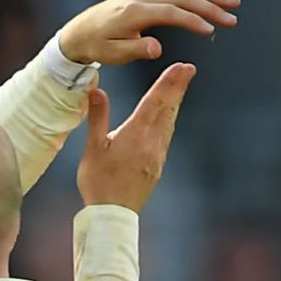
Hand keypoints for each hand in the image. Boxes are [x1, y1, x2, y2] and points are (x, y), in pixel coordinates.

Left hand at [59, 0, 240, 64]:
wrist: (81, 31)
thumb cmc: (98, 45)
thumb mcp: (114, 53)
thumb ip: (136, 50)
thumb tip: (157, 48)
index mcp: (135, 12)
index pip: (172, 14)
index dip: (193, 21)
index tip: (211, 30)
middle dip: (210, 8)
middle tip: (232, 19)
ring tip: (232, 2)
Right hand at [78, 63, 196, 211]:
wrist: (113, 214)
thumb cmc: (98, 182)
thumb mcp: (93, 149)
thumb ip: (98, 118)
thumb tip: (97, 91)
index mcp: (135, 135)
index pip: (155, 102)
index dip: (168, 82)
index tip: (181, 66)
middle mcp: (152, 142)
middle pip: (168, 109)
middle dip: (178, 87)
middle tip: (188, 68)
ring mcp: (157, 155)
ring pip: (170, 122)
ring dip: (175, 102)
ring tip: (180, 86)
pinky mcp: (157, 165)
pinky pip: (167, 136)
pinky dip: (170, 119)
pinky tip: (169, 116)